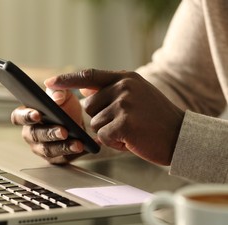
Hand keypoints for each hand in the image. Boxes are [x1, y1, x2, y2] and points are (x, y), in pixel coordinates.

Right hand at [10, 88, 85, 163]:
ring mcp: (41, 148)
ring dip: (63, 147)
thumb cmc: (64, 106)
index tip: (37, 114)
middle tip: (64, 131)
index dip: (26, 116)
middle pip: (35, 135)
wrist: (79, 120)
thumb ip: (58, 91)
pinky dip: (77, 153)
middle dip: (50, 133)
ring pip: (48, 150)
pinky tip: (88, 147)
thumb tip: (57, 98)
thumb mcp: (63, 94)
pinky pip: (64, 158)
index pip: (18, 117)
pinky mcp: (55, 158)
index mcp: (27, 115)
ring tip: (78, 143)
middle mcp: (31, 134)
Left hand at [45, 69, 184, 164]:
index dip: (67, 80)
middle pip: (88, 106)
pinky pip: (103, 136)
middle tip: (125, 122)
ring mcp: (125, 103)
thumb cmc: (155, 118)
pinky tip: (132, 139)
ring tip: (131, 130)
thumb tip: (84, 89)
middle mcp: (124, 86)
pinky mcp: (125, 123)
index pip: (88, 75)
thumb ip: (111, 90)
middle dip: (101, 119)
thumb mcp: (136, 94)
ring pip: (94, 123)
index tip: (50, 83)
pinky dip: (114, 142)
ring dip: (109, 132)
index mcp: (125, 77)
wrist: (180, 135)